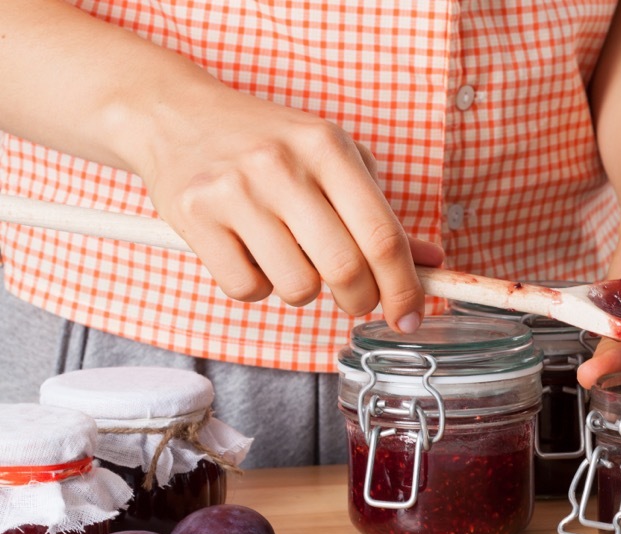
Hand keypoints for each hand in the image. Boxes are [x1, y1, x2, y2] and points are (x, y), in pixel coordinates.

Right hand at [134, 84, 442, 330]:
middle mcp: (282, 165)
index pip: (382, 236)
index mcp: (328, 147)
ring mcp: (234, 189)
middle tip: (356, 298)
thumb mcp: (332, 161)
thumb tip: (431, 265)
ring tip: (289, 255)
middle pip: (345, 269)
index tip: (410, 317)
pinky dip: (258, 286)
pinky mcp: (194, 215)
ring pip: (296, 286)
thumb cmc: (269, 144)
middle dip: (360, 300)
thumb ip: (380, 215)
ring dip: (302, 289)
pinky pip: (247, 288)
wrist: (175, 114)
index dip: (404, 288)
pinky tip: (251, 254)